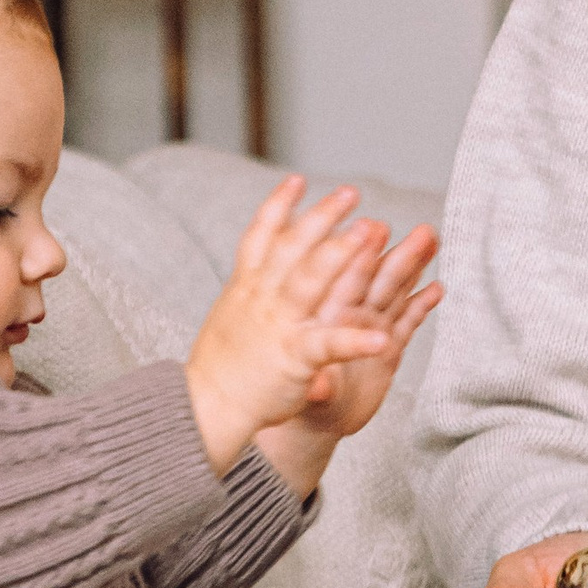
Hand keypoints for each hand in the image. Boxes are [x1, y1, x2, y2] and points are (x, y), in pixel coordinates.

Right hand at [184, 177, 418, 478]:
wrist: (203, 409)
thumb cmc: (221, 367)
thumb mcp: (230, 316)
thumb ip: (250, 289)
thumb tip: (262, 267)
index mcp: (246, 288)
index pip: (261, 237)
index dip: (279, 206)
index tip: (298, 179)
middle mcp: (262, 299)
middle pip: (292, 248)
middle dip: (322, 216)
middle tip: (350, 192)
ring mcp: (278, 325)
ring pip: (310, 280)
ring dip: (341, 253)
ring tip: (371, 231)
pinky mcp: (294, 357)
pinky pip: (329, 344)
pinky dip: (356, 341)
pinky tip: (383, 337)